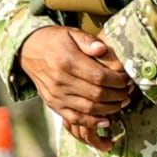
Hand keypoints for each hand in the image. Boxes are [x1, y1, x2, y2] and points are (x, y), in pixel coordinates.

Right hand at [18, 27, 136, 147]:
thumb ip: (89, 41)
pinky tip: (106, 121)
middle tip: (128, 92)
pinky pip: (74, 118)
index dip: (118, 81)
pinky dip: (91, 122)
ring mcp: (56, 95)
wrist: (28, 50)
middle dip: (118, 95)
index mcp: (67, 62)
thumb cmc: (54, 40)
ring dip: (109, 109)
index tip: (127, 79)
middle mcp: (61, 81)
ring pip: (89, 108)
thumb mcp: (71, 33)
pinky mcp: (53, 104)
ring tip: (121, 103)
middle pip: (97, 94)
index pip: (100, 76)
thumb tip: (103, 50)